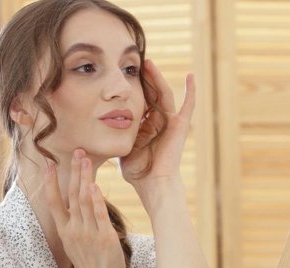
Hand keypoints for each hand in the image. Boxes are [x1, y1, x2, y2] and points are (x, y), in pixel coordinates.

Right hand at [41, 150, 125, 267]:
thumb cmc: (91, 267)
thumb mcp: (77, 245)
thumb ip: (77, 225)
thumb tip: (80, 206)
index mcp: (65, 232)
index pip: (54, 202)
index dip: (51, 182)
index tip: (48, 165)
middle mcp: (74, 230)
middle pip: (71, 195)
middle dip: (73, 172)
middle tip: (77, 152)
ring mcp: (88, 234)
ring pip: (84, 200)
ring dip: (85, 178)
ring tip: (86, 159)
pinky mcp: (104, 237)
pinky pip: (98, 215)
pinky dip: (96, 200)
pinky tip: (94, 185)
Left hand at [119, 59, 195, 188]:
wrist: (153, 183)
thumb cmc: (138, 171)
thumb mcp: (123, 146)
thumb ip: (116, 135)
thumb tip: (97, 127)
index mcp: (147, 127)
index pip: (141, 101)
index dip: (134, 87)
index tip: (123, 72)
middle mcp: (160, 122)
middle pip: (152, 93)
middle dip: (145, 78)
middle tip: (135, 61)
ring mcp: (171, 123)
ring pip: (164, 94)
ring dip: (157, 78)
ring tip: (148, 62)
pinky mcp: (180, 126)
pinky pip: (188, 105)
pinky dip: (191, 91)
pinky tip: (191, 76)